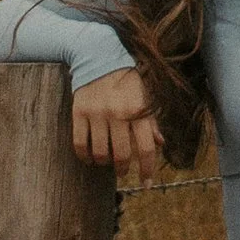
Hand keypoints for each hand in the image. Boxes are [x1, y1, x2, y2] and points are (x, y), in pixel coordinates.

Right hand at [72, 67, 163, 188]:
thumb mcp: (144, 96)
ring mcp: (97, 113)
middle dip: (124, 169)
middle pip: (123, 155)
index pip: (146, 148)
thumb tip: (160, 144)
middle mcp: (118, 113)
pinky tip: (90, 158)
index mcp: (138, 110)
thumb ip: (151, 121)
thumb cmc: (126, 79)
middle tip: (123, 172)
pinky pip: (80, 144)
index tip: (147, 184)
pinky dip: (85, 156)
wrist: (98, 55)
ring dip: (105, 164)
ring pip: (101, 153)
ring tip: (107, 162)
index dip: (148, 170)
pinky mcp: (79, 112)